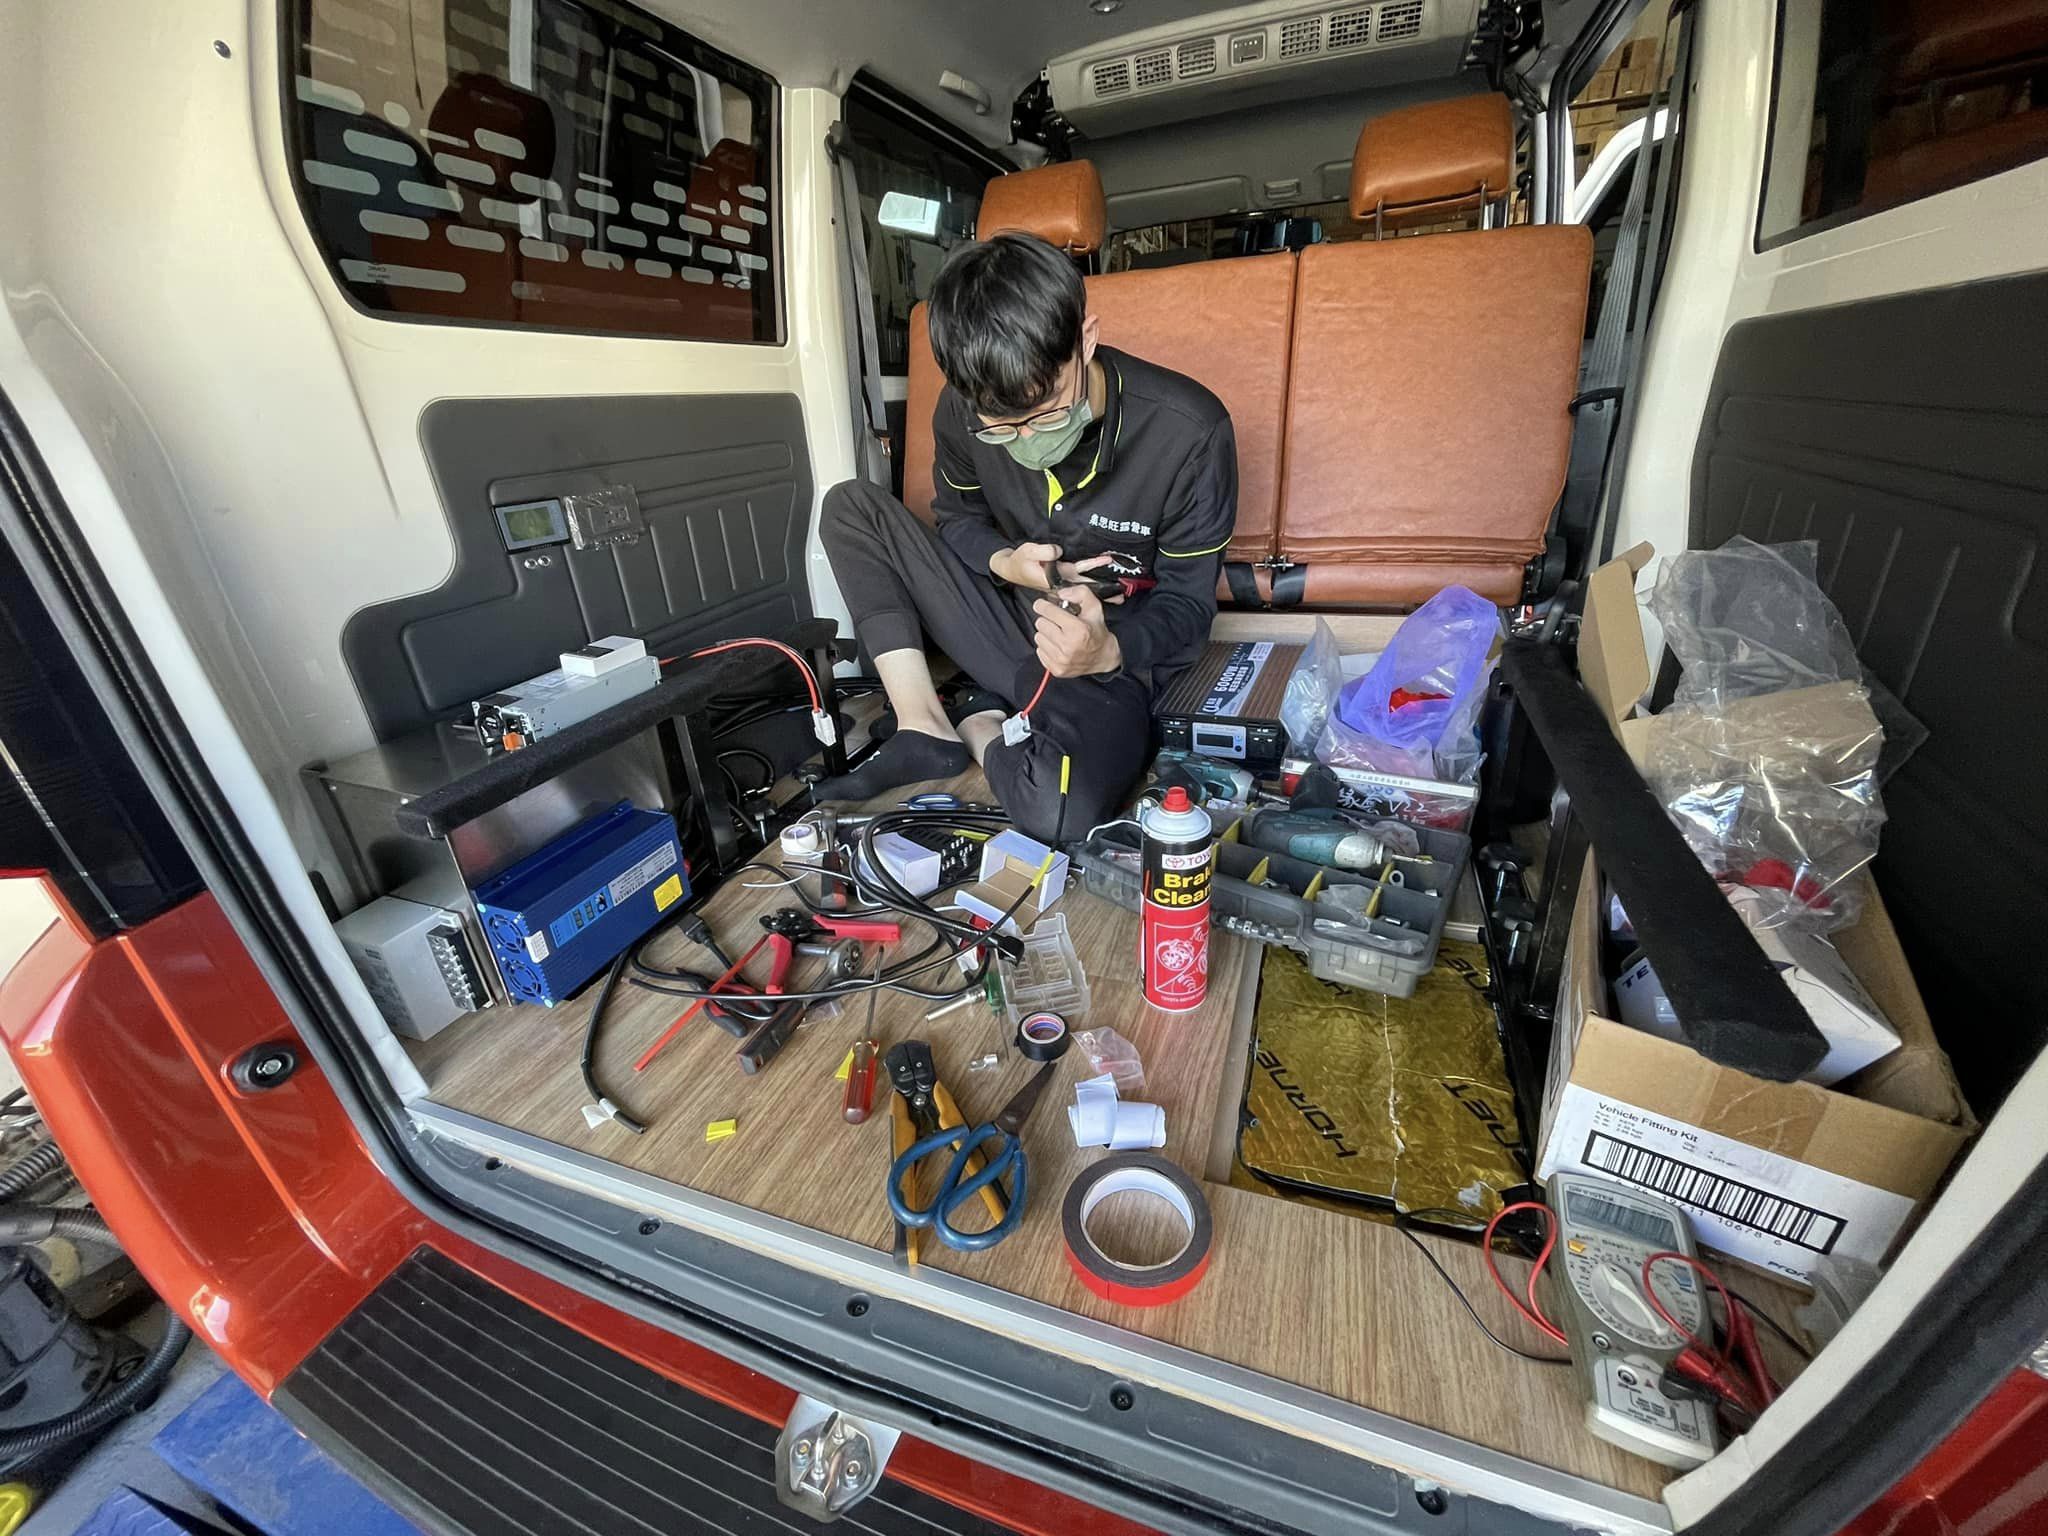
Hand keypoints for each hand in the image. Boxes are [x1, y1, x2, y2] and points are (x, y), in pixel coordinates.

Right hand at [990, 545, 1121, 590]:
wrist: (1012, 568)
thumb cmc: (1019, 560)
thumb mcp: (1028, 551)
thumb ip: (1043, 551)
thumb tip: (1058, 551)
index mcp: (1053, 579)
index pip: (1075, 575)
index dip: (1091, 568)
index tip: (1106, 563)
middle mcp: (1060, 583)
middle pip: (1084, 587)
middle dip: (1102, 591)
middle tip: (1122, 596)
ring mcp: (1061, 583)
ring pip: (1084, 587)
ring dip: (1100, 591)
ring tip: (1119, 596)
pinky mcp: (1061, 579)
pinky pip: (1079, 582)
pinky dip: (1091, 585)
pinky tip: (1104, 590)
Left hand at [1031, 585, 1122, 677]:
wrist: (1103, 657)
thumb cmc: (1096, 631)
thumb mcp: (1094, 607)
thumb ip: (1080, 593)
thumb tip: (1061, 594)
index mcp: (1077, 629)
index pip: (1048, 611)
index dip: (1042, 605)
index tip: (1041, 604)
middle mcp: (1068, 646)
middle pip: (1040, 624)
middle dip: (1047, 620)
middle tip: (1056, 622)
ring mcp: (1061, 660)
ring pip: (1038, 637)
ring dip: (1046, 634)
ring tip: (1058, 634)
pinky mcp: (1056, 669)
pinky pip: (1039, 651)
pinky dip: (1046, 647)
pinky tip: (1057, 645)